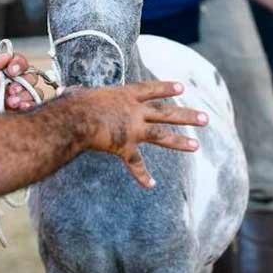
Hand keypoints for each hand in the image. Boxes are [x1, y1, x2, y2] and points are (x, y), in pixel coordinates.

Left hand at [0, 52, 34, 116]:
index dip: (18, 63)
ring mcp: (16, 100)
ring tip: (10, 102)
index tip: (11, 70)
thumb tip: (6, 55)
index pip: (17, 62)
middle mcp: (9, 86)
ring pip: (34, 90)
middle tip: (10, 89)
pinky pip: (36, 104)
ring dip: (24, 94)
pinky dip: (29, 104)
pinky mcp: (22, 114)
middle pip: (30, 74)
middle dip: (22, 80)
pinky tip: (18, 108)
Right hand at [74, 80, 208, 187]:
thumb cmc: (74, 104)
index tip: (182, 88)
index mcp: (125, 95)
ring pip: (162, 135)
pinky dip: (142, 175)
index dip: (166, 88)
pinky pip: (135, 164)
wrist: (76, 117)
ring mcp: (133, 129)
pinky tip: (151, 185)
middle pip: (166, 112)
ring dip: (180, 141)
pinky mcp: (125, 147)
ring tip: (196, 145)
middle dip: (187, 116)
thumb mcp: (80, 94)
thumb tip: (67, 91)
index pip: (151, 89)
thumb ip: (79, 93)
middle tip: (205, 119)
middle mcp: (135, 111)